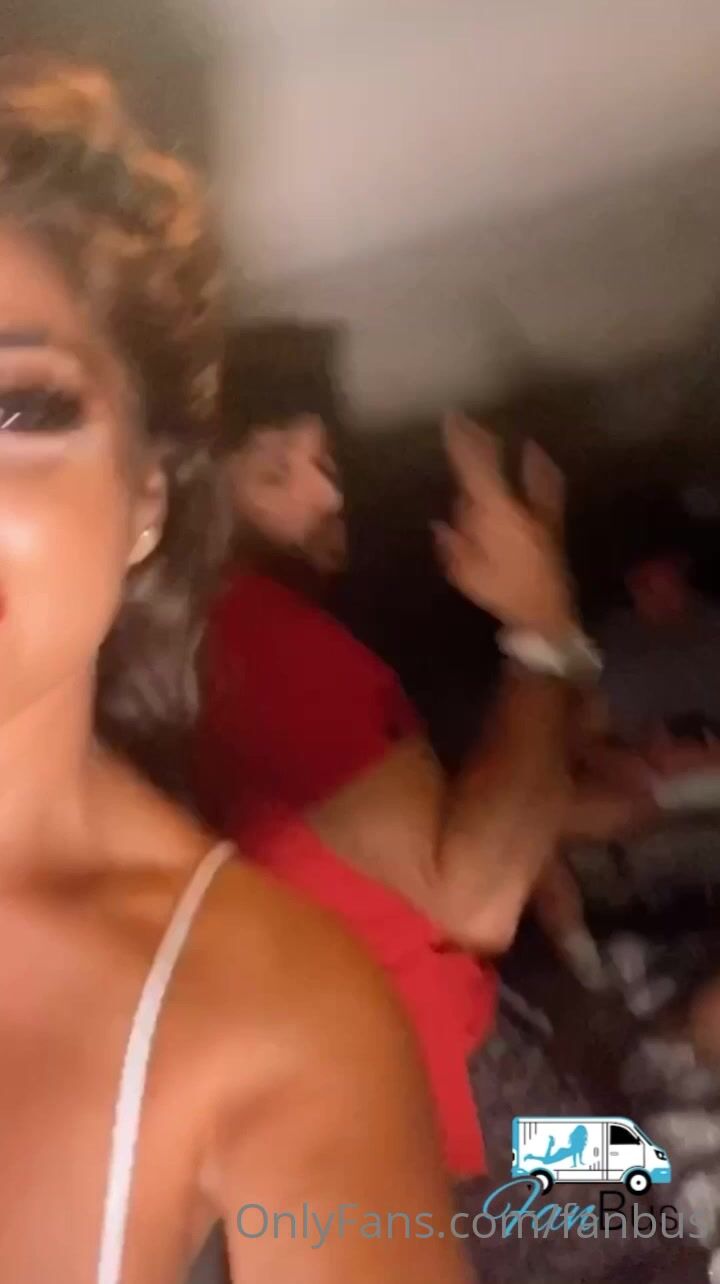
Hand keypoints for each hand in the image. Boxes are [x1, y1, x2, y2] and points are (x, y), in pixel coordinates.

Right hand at [434, 412, 575, 636]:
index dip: (462, 441)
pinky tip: (534, 450)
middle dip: (476, 441)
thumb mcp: (467, 573)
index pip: (474, 468)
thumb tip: (442, 524)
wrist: (548, 611)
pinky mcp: (550, 519)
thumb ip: (454, 544)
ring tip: (487, 435)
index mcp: (494, 513)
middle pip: (492, 465)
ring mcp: (536, 509)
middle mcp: (516, 503)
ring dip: (501, 452)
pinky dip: (538, 466)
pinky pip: (545, 484)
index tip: (451, 420)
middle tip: (463, 421)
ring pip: (515, 471)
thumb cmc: (504, 592)